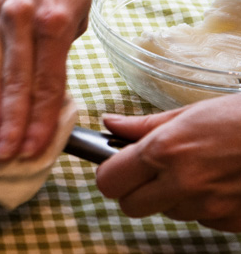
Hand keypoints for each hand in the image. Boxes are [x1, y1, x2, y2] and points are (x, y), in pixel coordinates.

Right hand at [0, 0, 109, 159]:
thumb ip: (58, 54)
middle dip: (9, 124)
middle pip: (13, 82)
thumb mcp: (77, 12)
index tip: (33, 148)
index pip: (45, 83)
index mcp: (53, 21)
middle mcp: (20, 18)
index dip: (38, 120)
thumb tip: (44, 94)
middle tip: (4, 154)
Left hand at [97, 94, 240, 232]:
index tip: (116, 166)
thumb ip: (144, 126)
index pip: (109, 182)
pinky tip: (220, 182)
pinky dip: (204, 206)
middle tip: (150, 172)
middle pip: (130, 207)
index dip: (109, 175)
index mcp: (164, 151)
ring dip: (173, 197)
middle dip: (134, 191)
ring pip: (168, 213)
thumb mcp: (191, 112)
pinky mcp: (232, 223)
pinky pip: (201, 220)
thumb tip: (110, 124)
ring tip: (198, 169)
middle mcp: (183, 184)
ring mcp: (209, 208)